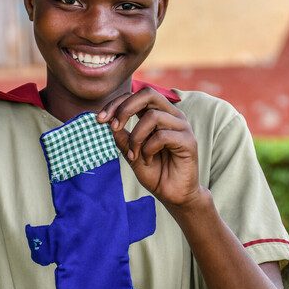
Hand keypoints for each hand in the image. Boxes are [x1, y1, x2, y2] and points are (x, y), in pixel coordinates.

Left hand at [98, 87, 201, 206]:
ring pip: (152, 117)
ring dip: (136, 137)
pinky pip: (162, 136)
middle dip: (125, 108)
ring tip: (135, 155)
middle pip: (148, 94)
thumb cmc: (155, 172)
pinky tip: (148, 160)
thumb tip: (108, 121)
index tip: (100, 119)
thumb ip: (123, 138)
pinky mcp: (188, 141)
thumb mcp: (131, 154)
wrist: (173, 195)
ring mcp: (182, 127)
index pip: (138, 96)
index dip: (117, 103)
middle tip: (114, 126)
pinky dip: (149, 149)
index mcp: (160, 114)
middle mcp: (173, 116)